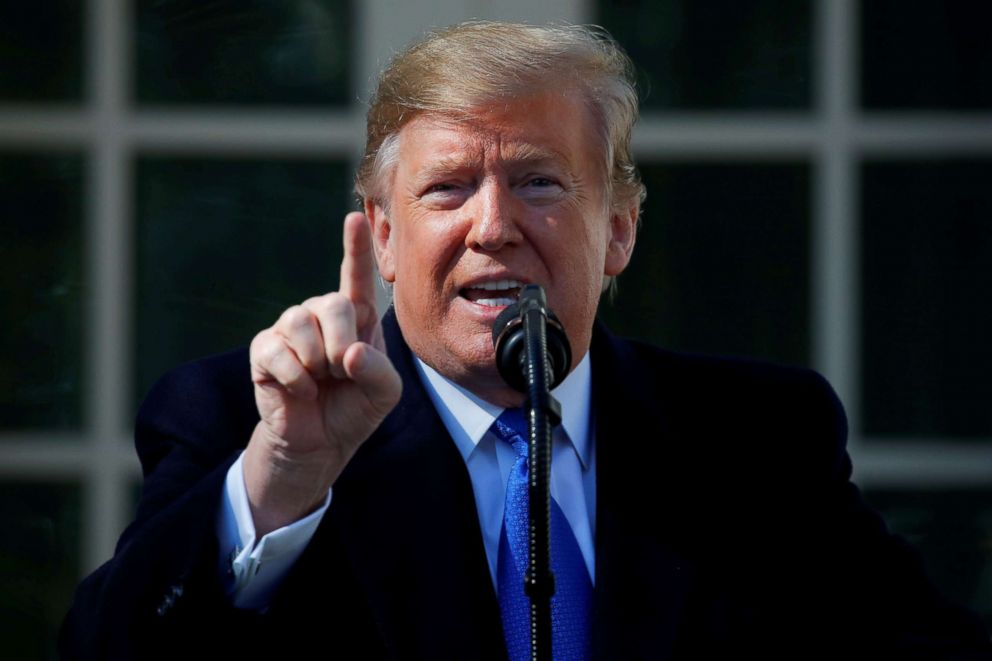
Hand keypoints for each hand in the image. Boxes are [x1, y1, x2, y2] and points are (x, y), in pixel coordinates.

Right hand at [243, 212, 401, 535]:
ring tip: (321, 380)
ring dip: (316, 360)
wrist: (319, 445)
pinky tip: (302, 390)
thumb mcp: (384, 394)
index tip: (353, 216)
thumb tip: (347, 354)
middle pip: (331, 302)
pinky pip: (277, 350)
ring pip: (300, 322)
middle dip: (341, 342)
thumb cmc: (355, 410)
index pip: (356, 276)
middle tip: (342, 371)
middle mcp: (321, 315)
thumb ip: (379, 371)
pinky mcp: (264, 350)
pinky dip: (296, 377)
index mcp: (356, 318)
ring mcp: (289, 329)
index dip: (355, 247)